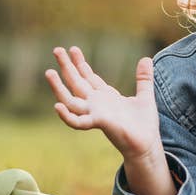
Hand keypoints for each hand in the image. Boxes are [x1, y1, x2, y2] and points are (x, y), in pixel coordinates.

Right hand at [45, 46, 161, 161]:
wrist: (147, 145)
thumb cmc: (144, 124)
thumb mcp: (145, 96)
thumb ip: (143, 78)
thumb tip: (146, 58)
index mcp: (106, 96)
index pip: (88, 77)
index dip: (80, 63)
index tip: (73, 49)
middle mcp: (96, 104)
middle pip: (77, 82)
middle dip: (67, 67)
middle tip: (56, 50)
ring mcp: (95, 114)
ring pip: (71, 99)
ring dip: (59, 87)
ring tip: (49, 72)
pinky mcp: (99, 123)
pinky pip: (78, 121)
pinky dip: (67, 115)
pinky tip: (57, 106)